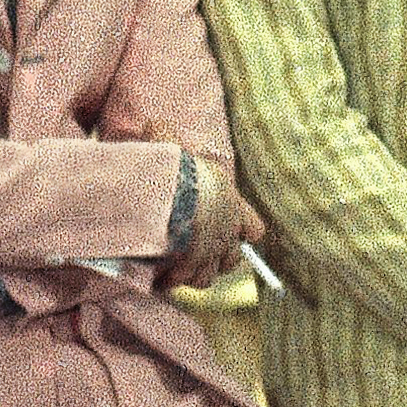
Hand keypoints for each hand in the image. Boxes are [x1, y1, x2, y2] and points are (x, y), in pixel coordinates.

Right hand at [158, 143, 264, 289]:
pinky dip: (172, 281)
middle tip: (196, 255)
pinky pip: (185, 281)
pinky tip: (159, 277)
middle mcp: (227, 232)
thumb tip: (153, 126)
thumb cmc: (177, 165)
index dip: (244, 231)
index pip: (254, 229)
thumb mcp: (172, 144)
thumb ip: (164, 137)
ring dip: (193, 274)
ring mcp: (211, 252)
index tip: (236, 232)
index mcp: (232, 204)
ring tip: (176, 269)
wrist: (176, 192)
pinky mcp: (192, 266)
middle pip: (232, 260)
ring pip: (208, 277)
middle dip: (216, 260)